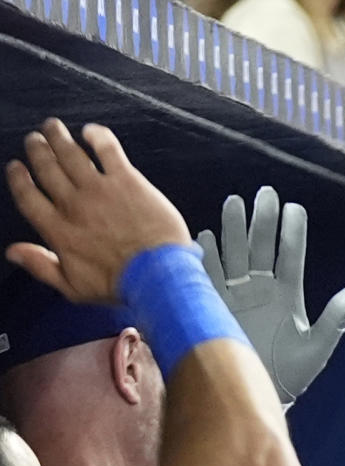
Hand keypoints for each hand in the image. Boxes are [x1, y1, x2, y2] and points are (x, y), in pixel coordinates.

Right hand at [5, 118, 192, 301]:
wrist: (160, 277)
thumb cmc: (121, 286)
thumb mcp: (75, 288)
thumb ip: (42, 267)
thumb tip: (14, 253)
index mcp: (60, 231)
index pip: (28, 197)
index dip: (18, 179)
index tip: (16, 168)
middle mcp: (75, 205)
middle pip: (46, 167)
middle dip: (36, 150)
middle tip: (34, 141)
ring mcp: (100, 189)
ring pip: (69, 152)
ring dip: (57, 136)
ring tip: (52, 127)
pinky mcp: (126, 179)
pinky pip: (106, 147)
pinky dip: (96, 135)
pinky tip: (90, 131)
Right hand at [199, 188, 344, 408]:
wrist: (259, 394)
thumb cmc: (291, 375)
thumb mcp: (316, 349)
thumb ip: (334, 321)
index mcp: (287, 294)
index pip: (290, 254)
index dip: (292, 231)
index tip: (294, 208)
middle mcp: (261, 288)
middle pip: (261, 246)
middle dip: (262, 220)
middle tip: (265, 195)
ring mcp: (237, 294)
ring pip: (235, 252)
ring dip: (233, 229)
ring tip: (234, 203)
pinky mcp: (215, 305)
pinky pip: (209, 275)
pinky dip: (207, 257)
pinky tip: (206, 237)